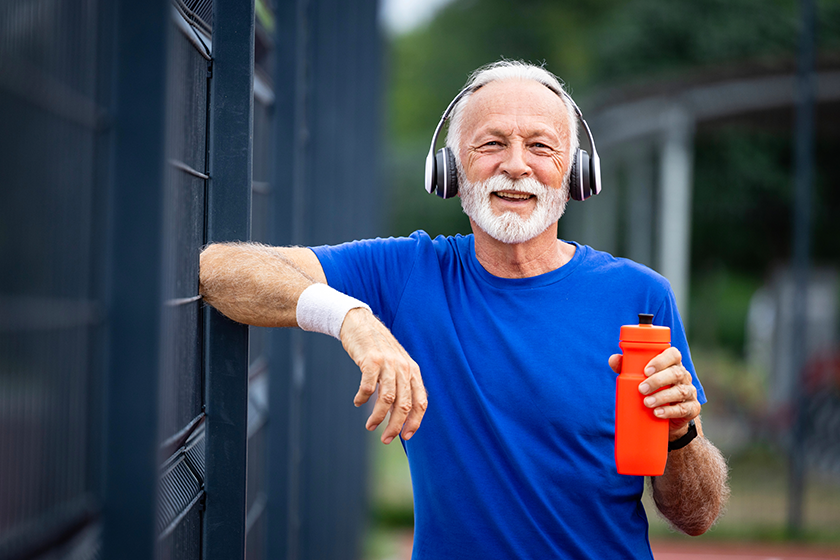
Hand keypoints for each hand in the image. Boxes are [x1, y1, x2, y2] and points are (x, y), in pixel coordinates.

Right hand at [340, 308, 427, 443]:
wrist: (360, 323)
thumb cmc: (377, 349)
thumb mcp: (396, 364)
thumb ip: (401, 384)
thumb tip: (400, 415)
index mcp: (412, 371)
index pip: (420, 402)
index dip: (415, 422)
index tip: (406, 437)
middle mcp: (403, 367)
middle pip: (404, 405)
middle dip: (395, 426)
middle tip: (386, 440)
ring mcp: (387, 363)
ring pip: (387, 399)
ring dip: (378, 417)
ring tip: (370, 427)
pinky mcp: (370, 360)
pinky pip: (368, 386)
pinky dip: (363, 398)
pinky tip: (358, 402)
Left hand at [609, 347, 699, 438]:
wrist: (665, 419)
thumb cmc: (650, 391)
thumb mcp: (637, 378)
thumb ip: (626, 367)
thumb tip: (613, 359)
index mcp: (672, 364)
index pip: (673, 355)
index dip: (661, 360)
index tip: (646, 370)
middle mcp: (683, 376)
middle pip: (676, 373)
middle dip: (657, 381)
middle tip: (641, 389)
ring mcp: (690, 392)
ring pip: (680, 391)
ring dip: (662, 397)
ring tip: (646, 402)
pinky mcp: (692, 408)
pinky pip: (684, 409)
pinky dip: (670, 411)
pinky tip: (658, 413)